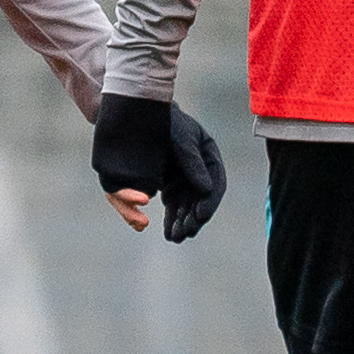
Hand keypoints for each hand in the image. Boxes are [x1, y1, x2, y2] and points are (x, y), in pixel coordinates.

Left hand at [93, 93, 227, 242]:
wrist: (137, 117)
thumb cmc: (161, 121)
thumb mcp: (178, 137)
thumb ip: (191, 161)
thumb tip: (206, 190)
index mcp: (208, 155)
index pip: (216, 182)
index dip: (210, 201)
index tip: (200, 216)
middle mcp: (200, 170)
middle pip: (202, 199)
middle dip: (194, 218)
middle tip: (185, 232)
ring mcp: (185, 179)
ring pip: (189, 206)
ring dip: (184, 223)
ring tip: (176, 236)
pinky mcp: (170, 186)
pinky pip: (174, 207)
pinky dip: (173, 220)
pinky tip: (169, 233)